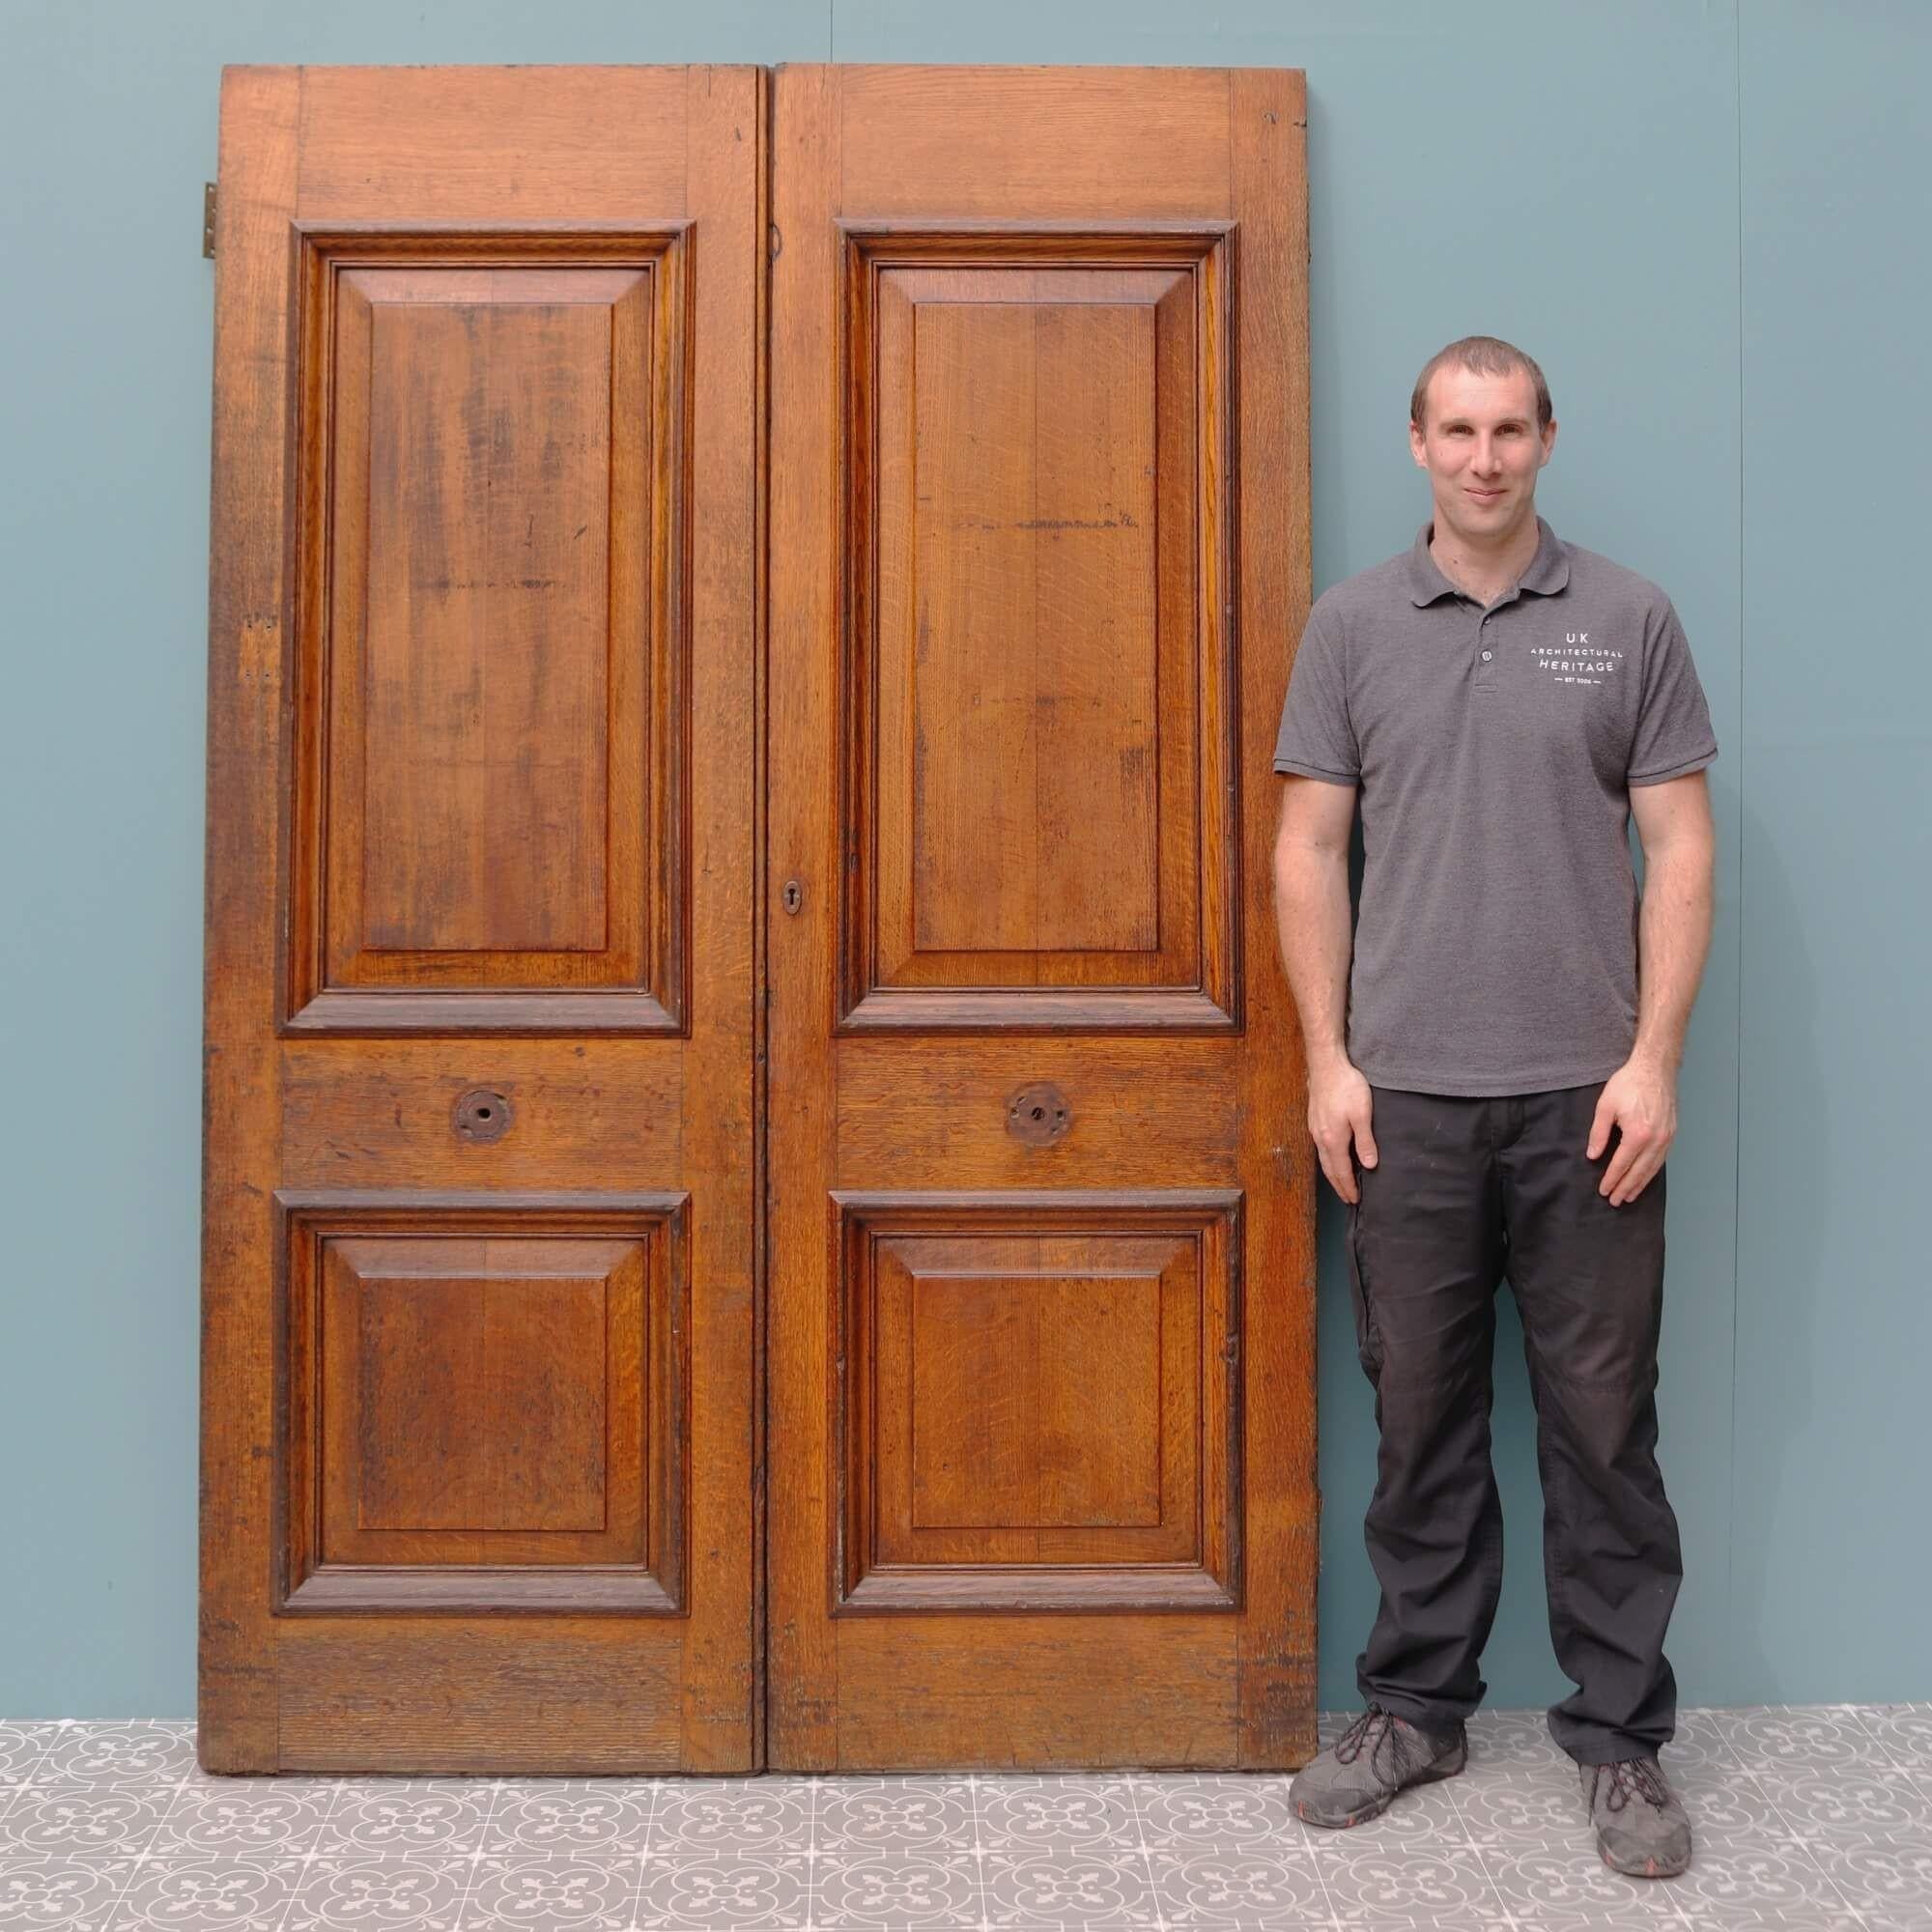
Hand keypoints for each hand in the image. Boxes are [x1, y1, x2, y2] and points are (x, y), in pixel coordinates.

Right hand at [1308, 1059, 1377, 1203]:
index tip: (1355, 1200)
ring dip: (1333, 1174)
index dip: (1348, 1187)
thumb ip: (1365, 1141)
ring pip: (1323, 1159)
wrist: (1326, 1065)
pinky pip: (1321, 1148)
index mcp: (1333, 1140)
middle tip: (1348, 1198)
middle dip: (1339, 1185)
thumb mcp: (1362, 1114)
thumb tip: (1369, 1165)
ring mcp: (1315, 1129)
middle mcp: (1320, 1138)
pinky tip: (1333, 1157)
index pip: (1341, 1171)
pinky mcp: (1314, 1120)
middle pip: (1329, 1169)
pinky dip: (1328, 1160)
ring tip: (1341, 1182)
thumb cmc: (1346, 1087)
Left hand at [1587, 1054, 1676, 1204]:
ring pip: (1652, 1169)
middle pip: (1638, 1172)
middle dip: (1626, 1188)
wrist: (1655, 1069)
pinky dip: (1652, 1172)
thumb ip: (1598, 1133)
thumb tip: (1593, 1155)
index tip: (1603, 1191)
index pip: (1622, 1164)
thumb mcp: (1605, 1107)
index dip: (1612, 1179)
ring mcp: (1667, 1138)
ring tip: (1629, 1196)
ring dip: (1640, 1184)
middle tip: (1615, 1201)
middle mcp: (1656, 1140)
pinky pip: (1661, 1160)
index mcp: (1638, 1134)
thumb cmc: (1628, 1085)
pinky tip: (1645, 1178)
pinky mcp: (1672, 1134)